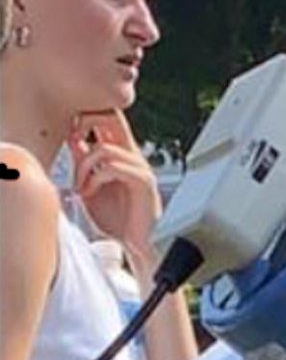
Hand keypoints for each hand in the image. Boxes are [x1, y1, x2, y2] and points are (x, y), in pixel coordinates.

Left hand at [68, 110, 161, 260]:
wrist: (135, 243)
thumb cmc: (116, 218)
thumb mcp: (91, 184)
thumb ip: (85, 162)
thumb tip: (73, 138)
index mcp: (121, 153)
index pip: (107, 118)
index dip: (84, 118)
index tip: (69, 137)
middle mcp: (132, 155)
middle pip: (113, 117)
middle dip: (87, 121)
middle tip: (74, 139)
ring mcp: (139, 167)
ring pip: (104, 148)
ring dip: (83, 167)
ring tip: (79, 186)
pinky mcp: (143, 182)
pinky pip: (112, 168)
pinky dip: (94, 180)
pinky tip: (89, 193)